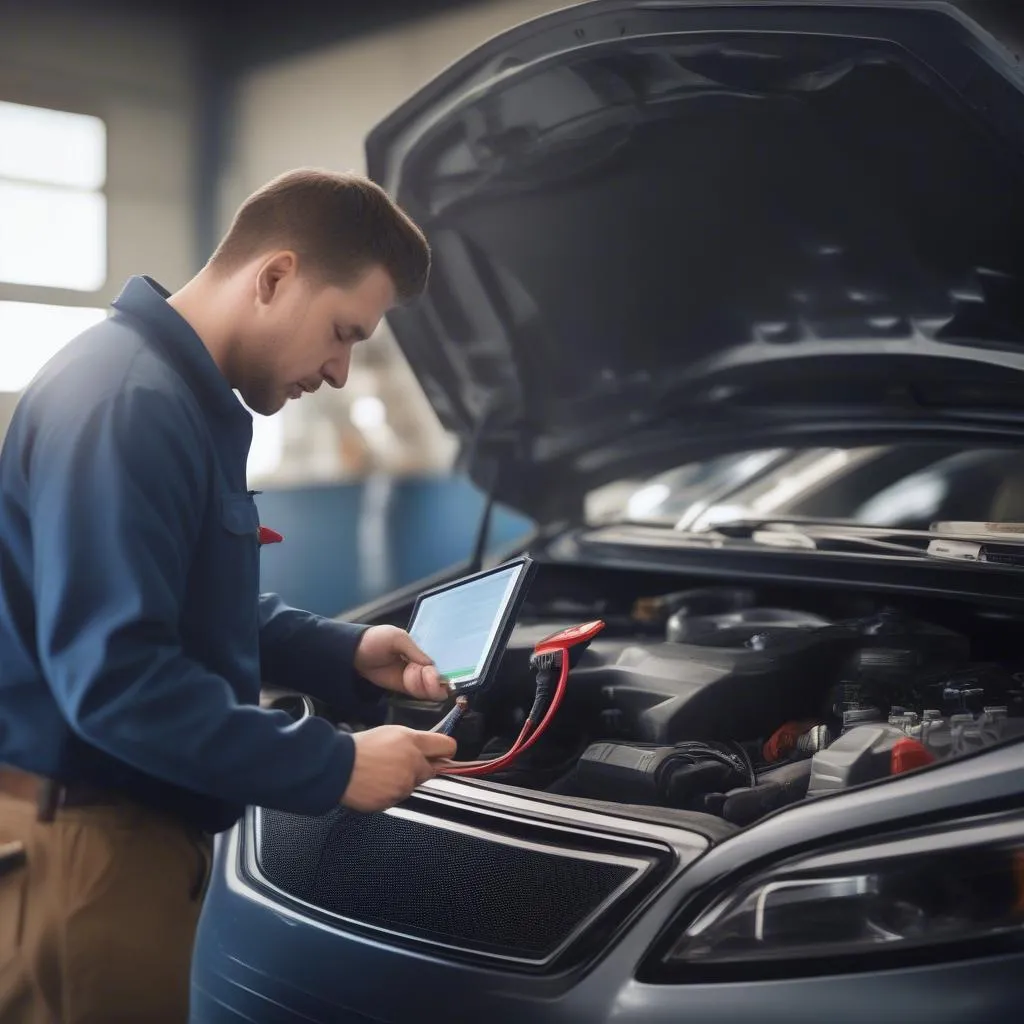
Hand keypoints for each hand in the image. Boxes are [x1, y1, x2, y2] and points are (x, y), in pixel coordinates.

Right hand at [341, 725, 457, 811]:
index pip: (447, 746)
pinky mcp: (394, 800)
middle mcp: (414, 764)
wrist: (338, 767)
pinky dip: (391, 791)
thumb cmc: (360, 747)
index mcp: (413, 743)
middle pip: (431, 769)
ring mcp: (404, 784)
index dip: (446, 750)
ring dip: (404, 780)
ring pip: (413, 784)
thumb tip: (428, 747)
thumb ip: (415, 740)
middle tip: (400, 762)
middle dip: (420, 767)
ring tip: (382, 772)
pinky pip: (399, 796)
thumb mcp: (391, 732)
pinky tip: (377, 783)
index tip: (445, 753)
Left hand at [353, 625, 450, 700]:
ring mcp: (414, 677)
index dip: (442, 668)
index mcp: (423, 648)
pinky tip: (416, 685)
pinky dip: (422, 692)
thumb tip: (432, 664)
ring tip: (416, 679)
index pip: (440, 660)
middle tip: (429, 677)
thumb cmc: (376, 639)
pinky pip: (420, 693)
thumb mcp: (396, 638)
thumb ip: (414, 650)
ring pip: (432, 687)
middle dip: (436, 680)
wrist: (354, 653)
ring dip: (428, 686)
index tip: (435, 671)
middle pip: (439, 677)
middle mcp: (422, 664)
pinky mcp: (404, 688)